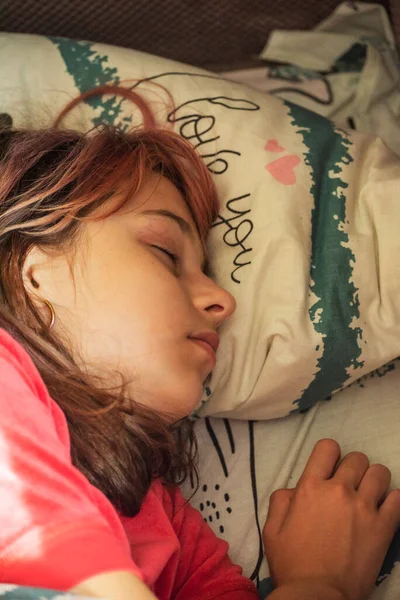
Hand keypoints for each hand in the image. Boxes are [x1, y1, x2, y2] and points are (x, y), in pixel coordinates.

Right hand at [263, 439, 399, 599]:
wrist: (317, 596)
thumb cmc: (292, 564)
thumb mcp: (272, 529)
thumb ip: (281, 500)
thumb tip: (295, 490)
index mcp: (310, 487)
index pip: (328, 447)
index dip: (329, 454)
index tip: (329, 469)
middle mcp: (339, 490)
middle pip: (357, 458)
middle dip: (352, 469)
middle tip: (348, 487)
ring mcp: (364, 507)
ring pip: (380, 473)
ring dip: (373, 481)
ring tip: (368, 497)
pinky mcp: (384, 527)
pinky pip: (398, 499)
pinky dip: (392, 501)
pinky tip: (383, 510)